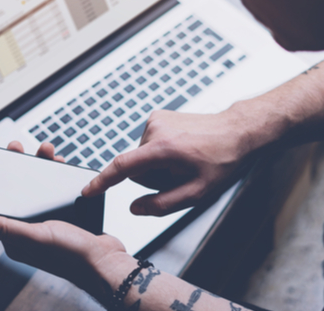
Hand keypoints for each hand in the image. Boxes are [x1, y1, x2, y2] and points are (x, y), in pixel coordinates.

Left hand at [0, 142, 132, 298]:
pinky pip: (57, 193)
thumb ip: (7, 228)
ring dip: (42, 168)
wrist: (106, 261)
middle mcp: (31, 230)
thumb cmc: (72, 256)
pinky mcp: (66, 218)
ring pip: (40, 189)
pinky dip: (59, 178)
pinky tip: (63, 168)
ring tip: (48, 154)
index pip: (1, 203)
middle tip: (20, 148)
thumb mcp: (36, 237)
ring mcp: (49, 223)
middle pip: (20, 191)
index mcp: (17, 237)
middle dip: (20, 168)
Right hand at [82, 108, 252, 216]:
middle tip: (181, 175)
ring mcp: (156, 120)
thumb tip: (135, 208)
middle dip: (153, 178)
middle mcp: (155, 129)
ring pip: (143, 157)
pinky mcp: (158, 116)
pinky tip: (182, 151)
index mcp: (163, 148)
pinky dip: (161, 152)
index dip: (102, 181)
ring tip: (185, 161)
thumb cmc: (221, 159)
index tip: (87, 190)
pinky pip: (149, 145)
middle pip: (137, 168)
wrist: (235, 130)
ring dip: (158, 165)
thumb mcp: (197, 192)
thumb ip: (162, 204)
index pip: (122, 166)